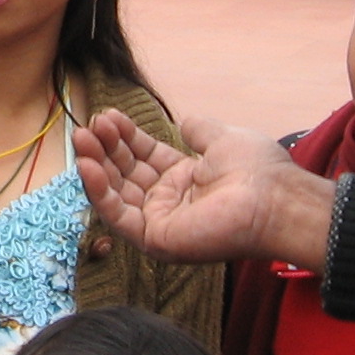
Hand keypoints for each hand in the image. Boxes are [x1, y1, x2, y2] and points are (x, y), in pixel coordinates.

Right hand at [74, 110, 334, 269]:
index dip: (124, 137)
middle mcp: (170, 200)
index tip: (107, 115)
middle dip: (105, 148)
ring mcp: (161, 221)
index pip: (143, 157)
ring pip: (117, 194)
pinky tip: (88, 166)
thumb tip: (184, 122)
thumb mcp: (221, 139)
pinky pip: (119, 216)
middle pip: (126, 173)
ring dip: (96, 166)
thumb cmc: (257, 171)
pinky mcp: (156, 239)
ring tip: (81, 138)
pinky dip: (100, 193)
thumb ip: (198, 131)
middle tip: (88, 126)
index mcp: (185, 179)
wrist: (273, 199)